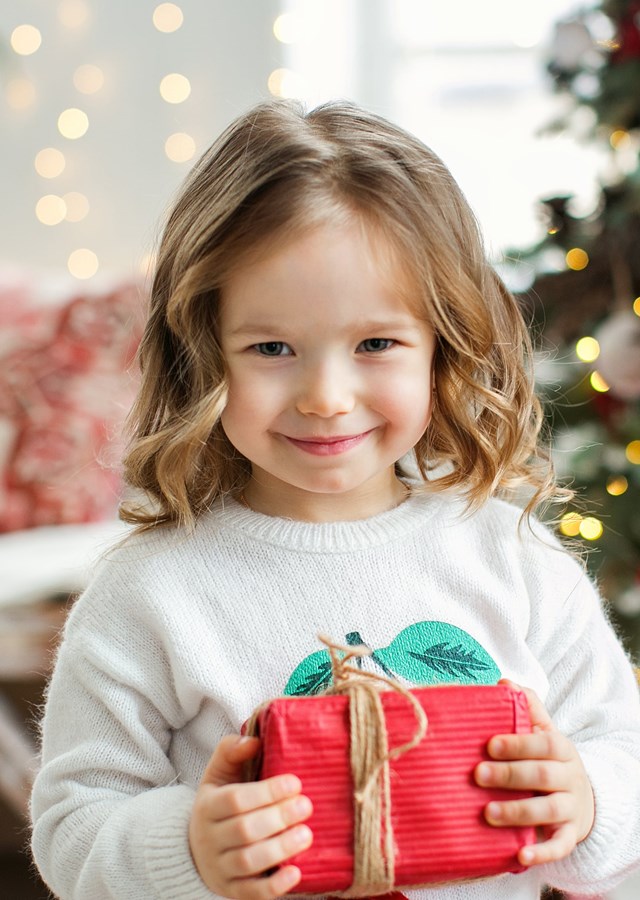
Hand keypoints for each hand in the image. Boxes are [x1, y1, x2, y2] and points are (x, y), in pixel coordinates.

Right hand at [189, 734, 312, 898]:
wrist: (196, 848)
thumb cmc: (218, 803)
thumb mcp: (218, 774)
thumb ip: (232, 751)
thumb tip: (254, 740)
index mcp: (207, 806)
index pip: (235, 800)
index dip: (267, 792)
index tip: (295, 782)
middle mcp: (210, 839)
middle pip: (244, 830)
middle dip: (279, 818)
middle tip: (307, 806)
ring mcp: (220, 868)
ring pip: (248, 862)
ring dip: (281, 848)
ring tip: (306, 835)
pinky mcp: (232, 891)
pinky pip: (252, 893)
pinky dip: (275, 886)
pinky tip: (297, 871)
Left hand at [474, 680, 594, 866]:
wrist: (580, 796)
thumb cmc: (548, 758)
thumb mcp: (542, 730)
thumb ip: (526, 706)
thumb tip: (504, 682)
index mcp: (560, 748)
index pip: (542, 743)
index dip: (517, 744)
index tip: (489, 745)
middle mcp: (568, 777)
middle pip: (541, 776)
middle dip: (509, 775)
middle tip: (477, 775)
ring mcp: (570, 808)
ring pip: (548, 810)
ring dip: (518, 812)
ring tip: (488, 813)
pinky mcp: (568, 835)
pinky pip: (559, 846)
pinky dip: (542, 853)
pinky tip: (521, 857)